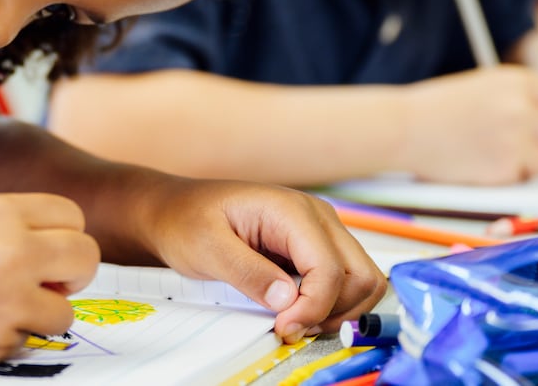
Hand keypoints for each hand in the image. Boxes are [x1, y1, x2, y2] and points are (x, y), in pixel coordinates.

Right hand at [0, 193, 99, 370]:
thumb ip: (5, 222)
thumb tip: (51, 240)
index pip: (72, 215)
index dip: (63, 230)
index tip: (50, 242)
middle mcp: (11, 257)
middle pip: (86, 258)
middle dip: (72, 269)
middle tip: (49, 276)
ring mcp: (5, 306)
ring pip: (64, 310)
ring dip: (42, 309)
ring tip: (1, 303)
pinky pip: (24, 341)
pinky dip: (6, 335)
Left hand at [135, 180, 386, 340]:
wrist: (176, 210)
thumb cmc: (187, 221)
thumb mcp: (207, 248)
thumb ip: (247, 273)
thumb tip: (287, 300)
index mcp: (292, 210)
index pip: (330, 269)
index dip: (313, 307)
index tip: (284, 328)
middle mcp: (317, 217)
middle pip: (360, 275)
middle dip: (334, 310)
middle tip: (292, 327)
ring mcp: (320, 231)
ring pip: (361, 280)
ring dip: (338, 309)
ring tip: (295, 321)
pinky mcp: (315, 246)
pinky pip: (344, 280)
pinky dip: (331, 303)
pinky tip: (297, 310)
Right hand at [398, 65, 537, 184]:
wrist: (403, 127)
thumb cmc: (435, 109)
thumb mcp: (482, 88)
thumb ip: (517, 100)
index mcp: (517, 80)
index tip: (536, 129)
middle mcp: (523, 105)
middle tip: (517, 152)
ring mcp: (517, 136)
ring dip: (526, 166)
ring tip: (492, 158)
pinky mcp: (507, 165)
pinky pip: (522, 178)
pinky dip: (505, 178)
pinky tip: (479, 166)